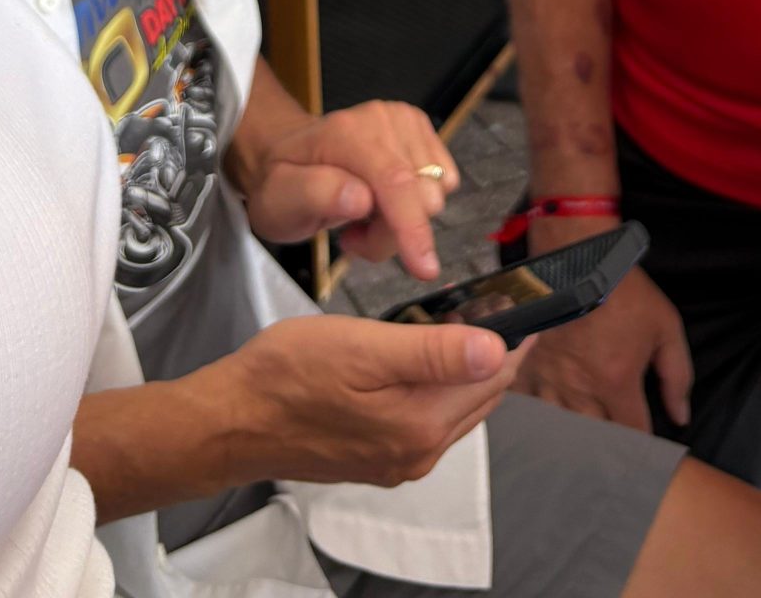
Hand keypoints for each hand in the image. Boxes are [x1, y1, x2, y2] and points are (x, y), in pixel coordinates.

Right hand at [221, 314, 519, 488]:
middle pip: (481, 396)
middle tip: (499, 302)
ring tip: (468, 321)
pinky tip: (427, 359)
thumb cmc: (289, 374)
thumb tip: (497, 350)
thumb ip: (434, 353)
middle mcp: (418, 453)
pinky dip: (440, 388)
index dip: (516, 334)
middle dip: (497, 350)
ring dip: (469, 369)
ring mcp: (398, 461)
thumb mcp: (365, 347)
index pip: (495, 376)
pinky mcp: (378, 459)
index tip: (527, 299)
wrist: (234, 419)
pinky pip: (429, 421)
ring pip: (457, 409)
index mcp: (421, 425)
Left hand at [243, 101, 458, 281]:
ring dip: (401, 223)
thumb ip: (315, 195)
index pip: (394, 182)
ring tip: (362, 219)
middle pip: (420, 196)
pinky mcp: (420, 130)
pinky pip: (443, 183)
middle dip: (393, 232)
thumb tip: (361, 198)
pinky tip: (382, 204)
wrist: (286, 154)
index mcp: (346, 133)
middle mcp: (383, 120)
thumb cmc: (282, 183)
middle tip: (353, 233)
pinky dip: (415, 206)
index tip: (424, 269)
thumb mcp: (279, 200)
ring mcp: (405, 121)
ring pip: (434, 195)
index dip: (413, 227)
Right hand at [515, 259, 691, 434]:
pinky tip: (548, 422)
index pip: (633, 434)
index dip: (643, 446)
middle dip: (608, 445)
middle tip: (616, 446)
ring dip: (574, 436)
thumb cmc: (623, 290)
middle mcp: (580, 388)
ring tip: (584, 439)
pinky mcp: (526, 367)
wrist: (576, 256)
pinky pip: (528, 408)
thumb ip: (677, 375)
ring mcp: (548, 380)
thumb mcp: (664, 325)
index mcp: (616, 381)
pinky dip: (539, 418)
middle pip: (595, 440)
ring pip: (560, 430)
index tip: (646, 448)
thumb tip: (681, 417)